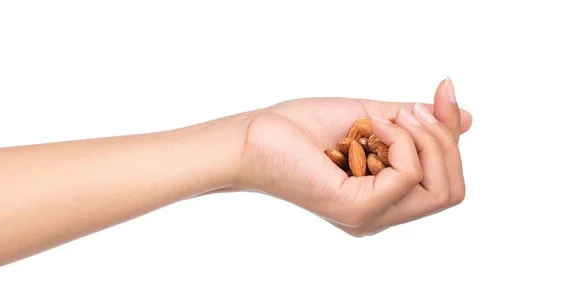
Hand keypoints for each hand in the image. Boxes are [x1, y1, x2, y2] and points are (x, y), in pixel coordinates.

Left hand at [238, 77, 470, 235]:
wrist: (257, 135)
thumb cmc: (304, 128)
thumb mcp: (373, 117)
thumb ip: (416, 122)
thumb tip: (466, 118)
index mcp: (386, 197)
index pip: (446, 181)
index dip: (452, 135)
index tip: (441, 92)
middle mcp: (382, 214)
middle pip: (452, 190)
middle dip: (444, 140)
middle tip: (409, 111)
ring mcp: (371, 216)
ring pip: (440, 188)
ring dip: (425, 139)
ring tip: (389, 118)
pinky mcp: (357, 209)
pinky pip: (407, 174)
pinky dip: (399, 139)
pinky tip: (371, 126)